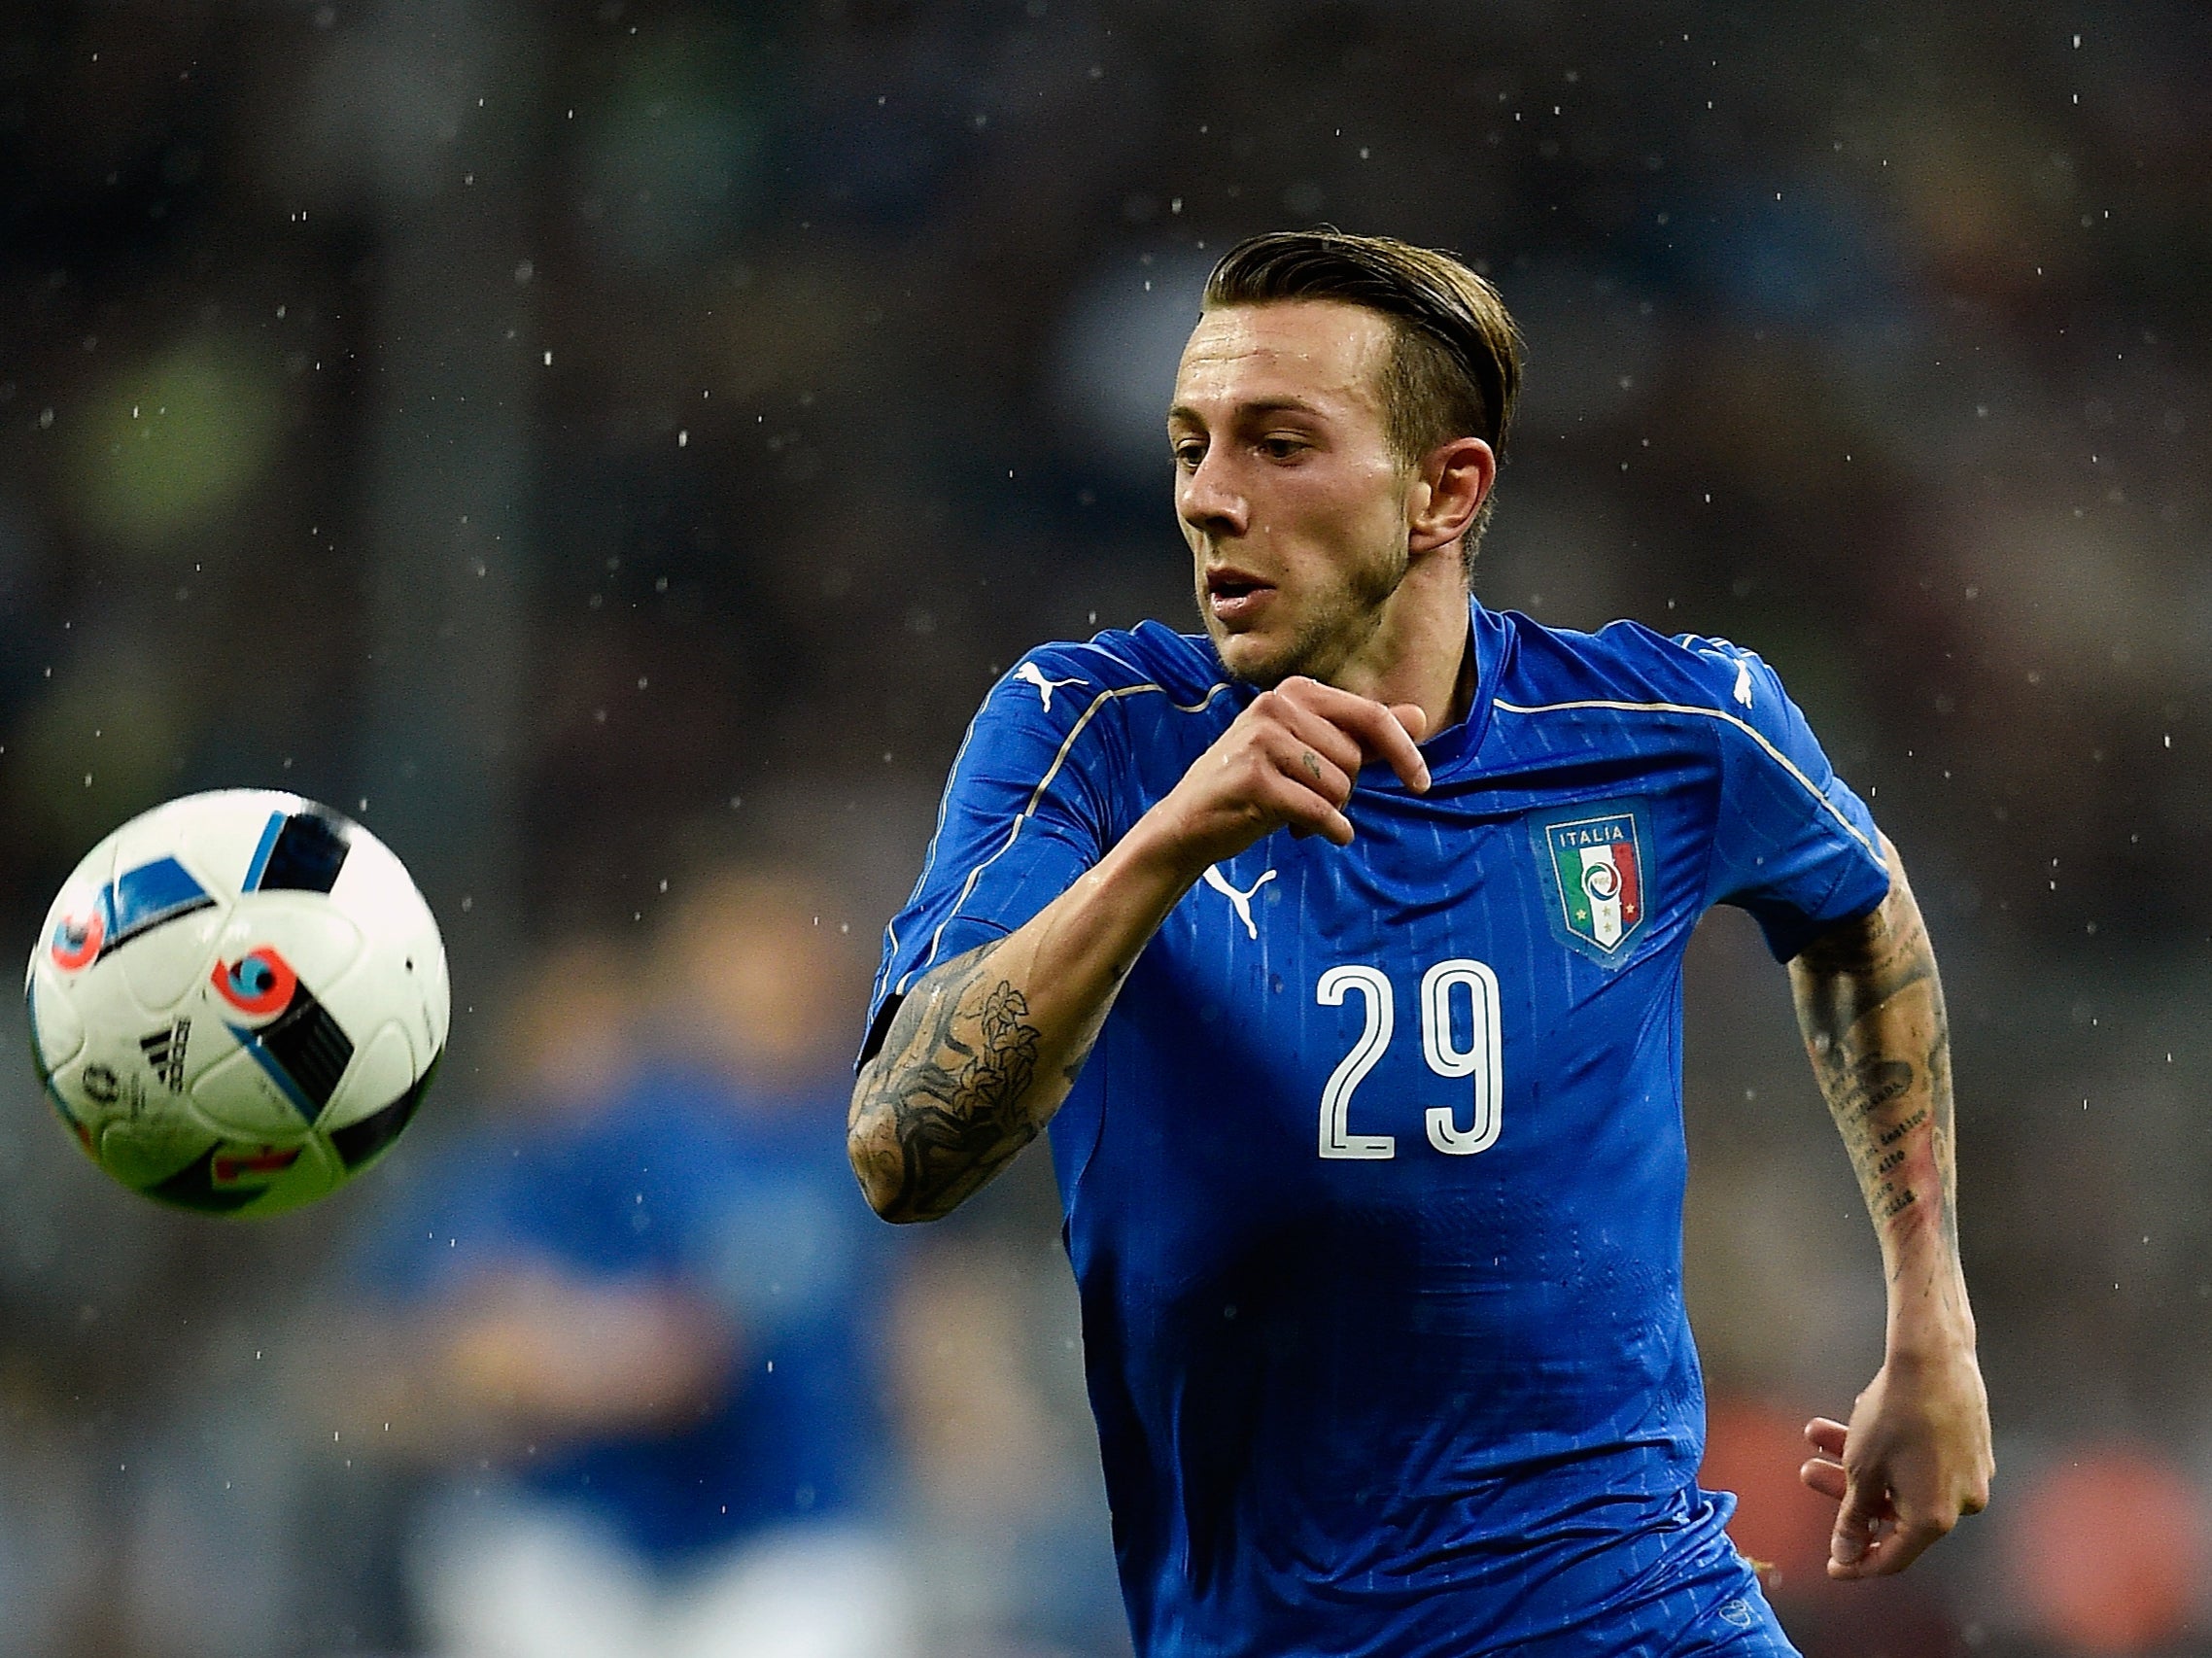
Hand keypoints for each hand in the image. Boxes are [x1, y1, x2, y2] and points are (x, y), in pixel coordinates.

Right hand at [1148, 677, 1429, 872]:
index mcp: (1295, 692)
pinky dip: (1325, 830)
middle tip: (1310, 801)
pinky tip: (1302, 835)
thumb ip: (1364, 734)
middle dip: (1344, 790)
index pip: (1371, 716)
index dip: (1404, 751)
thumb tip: (1421, 716)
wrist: (1188, 822)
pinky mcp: (1253, 777)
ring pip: (1338, 785)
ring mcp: (1262, 739)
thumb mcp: (1310, 753)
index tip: (1422, 783)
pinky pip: (1318, 810)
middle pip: (1354, 757)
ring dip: (1328, 812)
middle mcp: (1276, 705)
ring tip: (1293, 814)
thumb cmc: (1255, 786)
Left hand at [1799, 1347, 1992, 1577]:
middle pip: (1892, 1511)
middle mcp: (1960, 1503)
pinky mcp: (1969, 1448)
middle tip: (1809, 1471)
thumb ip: (1853, 1517)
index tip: (1833, 1566)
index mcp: (1935, 1519)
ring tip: (1816, 1434)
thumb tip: (1847, 1554)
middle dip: (1845, 1491)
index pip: (1893, 1557)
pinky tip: (1857, 1419)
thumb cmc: (1895, 1416)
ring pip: (1901, 1479)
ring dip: (1857, 1461)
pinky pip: (1920, 1461)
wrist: (1933, 1359)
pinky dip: (1887, 1450)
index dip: (1858, 1563)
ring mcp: (1969, 1475)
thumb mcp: (1863, 1470)